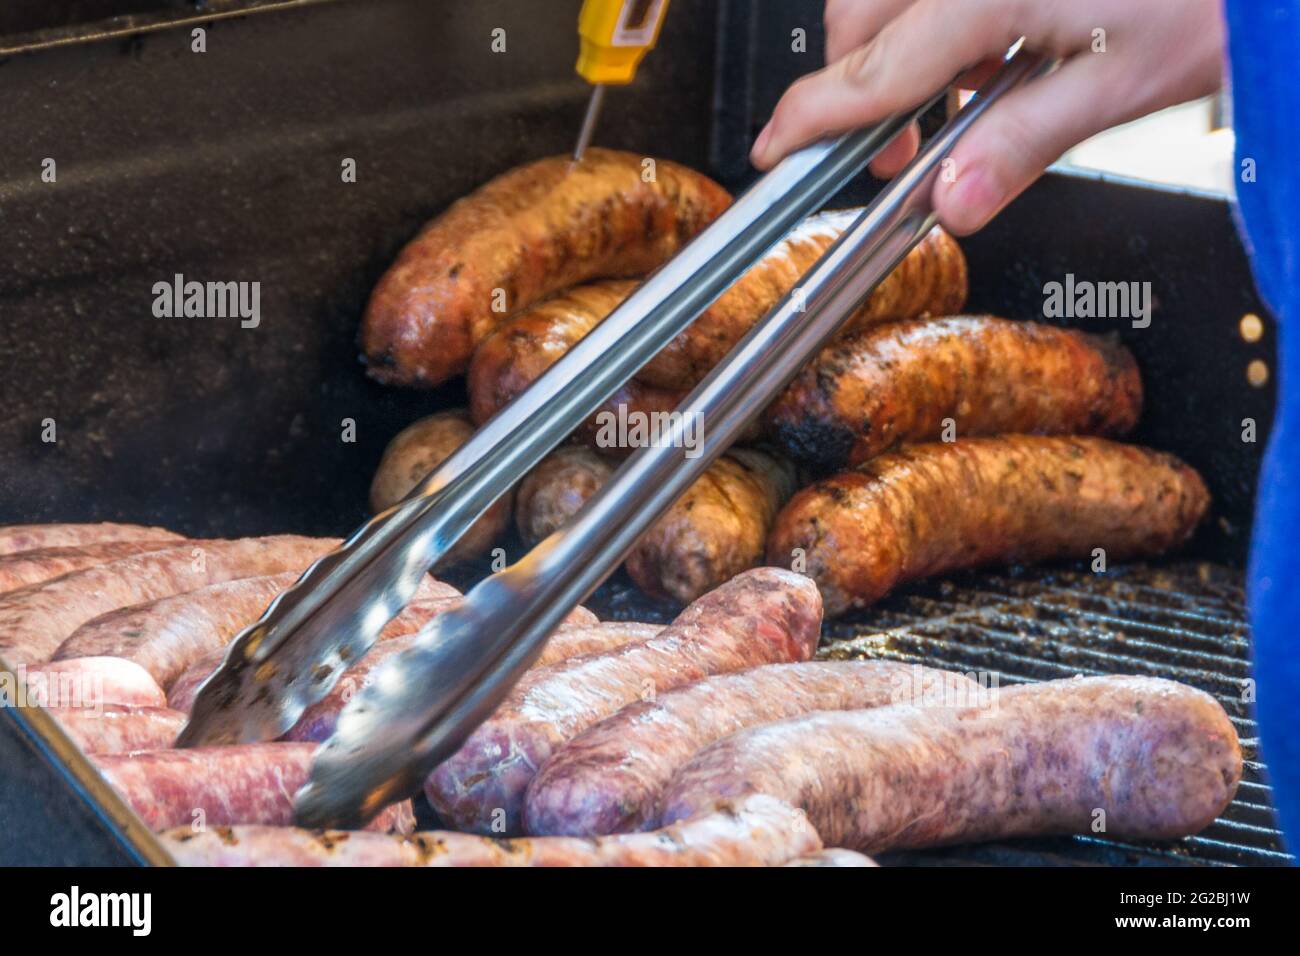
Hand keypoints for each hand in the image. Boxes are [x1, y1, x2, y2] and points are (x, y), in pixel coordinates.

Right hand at [751, 0, 1225, 233]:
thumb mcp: (1127, 84)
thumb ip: (1023, 144)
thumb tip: (954, 202)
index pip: (871, 72)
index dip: (811, 118)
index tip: (772, 149)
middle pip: (858, 21)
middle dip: (859, 87)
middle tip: (901, 149)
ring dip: (902, 46)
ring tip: (970, 88)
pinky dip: (941, 12)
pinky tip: (999, 37)